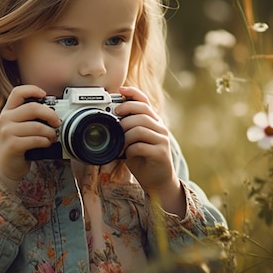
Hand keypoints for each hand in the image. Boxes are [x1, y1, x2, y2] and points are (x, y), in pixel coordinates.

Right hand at [0, 85, 60, 189]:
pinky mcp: (12, 145)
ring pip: (37, 126)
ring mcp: (7, 132)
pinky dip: (45, 142)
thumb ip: (29, 118)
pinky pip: (35, 140)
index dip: (33, 90)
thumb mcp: (18, 127)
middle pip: (33, 108)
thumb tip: (53, 112)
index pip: (18, 92)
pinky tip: (46, 143)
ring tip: (53, 137)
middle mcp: (5, 119)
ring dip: (50, 132)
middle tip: (57, 122)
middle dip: (50, 114)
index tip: (45, 95)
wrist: (4, 168)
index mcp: (7, 111)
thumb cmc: (16, 146)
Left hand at [115, 86, 184, 215]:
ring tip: (120, 144)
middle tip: (115, 123)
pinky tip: (127, 154)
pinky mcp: (161, 153)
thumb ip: (126, 129)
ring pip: (140, 128)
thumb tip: (109, 118)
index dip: (133, 93)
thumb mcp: (132, 141)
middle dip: (125, 115)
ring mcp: (162, 139)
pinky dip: (130, 149)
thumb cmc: (142, 159)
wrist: (158, 181)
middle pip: (142, 111)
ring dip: (125, 136)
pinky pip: (141, 145)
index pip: (145, 100)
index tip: (120, 90)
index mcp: (153, 121)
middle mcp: (160, 127)